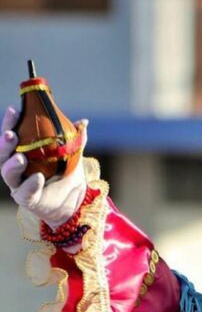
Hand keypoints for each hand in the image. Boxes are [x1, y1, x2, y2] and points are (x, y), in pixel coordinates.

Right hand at [0, 106, 87, 228]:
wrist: (74, 201)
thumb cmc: (66, 174)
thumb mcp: (72, 155)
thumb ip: (75, 139)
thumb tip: (83, 122)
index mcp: (22, 152)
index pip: (12, 136)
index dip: (10, 123)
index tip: (14, 109)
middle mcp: (16, 167)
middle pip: (3, 154)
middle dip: (4, 143)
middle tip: (11, 134)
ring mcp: (19, 184)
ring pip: (8, 173)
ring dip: (12, 165)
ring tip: (20, 158)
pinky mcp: (28, 199)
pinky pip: (25, 192)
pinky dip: (31, 184)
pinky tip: (38, 178)